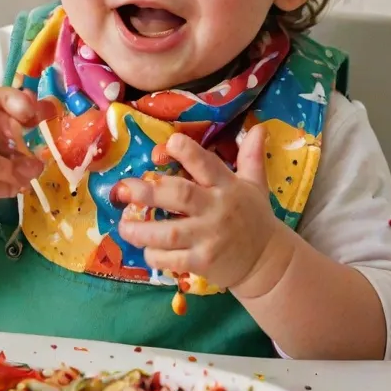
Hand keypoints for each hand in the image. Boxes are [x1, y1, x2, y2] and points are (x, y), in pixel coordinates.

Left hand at [116, 127, 289, 297]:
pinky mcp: (202, 262)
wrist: (267, 262)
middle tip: (123, 189)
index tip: (167, 144)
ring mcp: (209, 238)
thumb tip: (258, 127)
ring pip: (169, 232)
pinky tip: (145, 249)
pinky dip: (154, 255)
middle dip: (149, 192)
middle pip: (180, 196)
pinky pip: (171, 259)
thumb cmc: (254, 218)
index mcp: (227, 186)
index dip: (186, 152)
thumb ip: (251, 156)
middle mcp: (216, 210)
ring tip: (123, 225)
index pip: (206, 164)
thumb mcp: (255, 185)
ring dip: (141, 230)